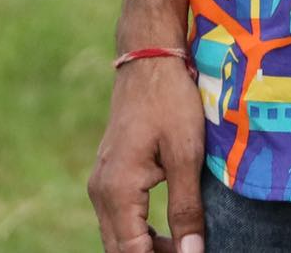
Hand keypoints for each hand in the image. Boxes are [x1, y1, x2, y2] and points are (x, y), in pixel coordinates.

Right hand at [88, 55, 207, 252]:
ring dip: (145, 249)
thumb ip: (186, 208)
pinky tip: (165, 234)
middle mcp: (101, 192)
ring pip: (117, 237)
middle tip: (189, 252)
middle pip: (120, 251)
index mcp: (117, 191)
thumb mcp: (186, 153)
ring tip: (182, 247)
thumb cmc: (170, 100)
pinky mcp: (108, 174)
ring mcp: (101, 182)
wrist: (149, 58)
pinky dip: (138, 233)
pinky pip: (118, 219)